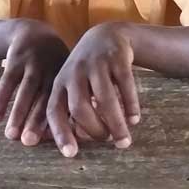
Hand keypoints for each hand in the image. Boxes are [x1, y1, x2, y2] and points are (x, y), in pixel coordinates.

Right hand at [0, 20, 68, 146]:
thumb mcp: (62, 75)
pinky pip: (6, 81)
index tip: (60, 147)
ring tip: (11, 135)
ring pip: (26, 91)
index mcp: (67, 76)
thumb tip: (69, 135)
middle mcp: (52, 68)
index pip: (65, 103)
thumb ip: (66, 99)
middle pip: (44, 98)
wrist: (32, 31)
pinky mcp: (15, 58)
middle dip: (36, 121)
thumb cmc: (50, 65)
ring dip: (18, 113)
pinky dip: (0, 99)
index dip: (63, 125)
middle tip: (29, 143)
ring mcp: (33, 61)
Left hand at [47, 23, 140, 157]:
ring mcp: (95, 63)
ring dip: (115, 123)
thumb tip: (74, 143)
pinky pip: (124, 85)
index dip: (60, 132)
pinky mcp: (116, 57)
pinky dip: (130, 105)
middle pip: (79, 107)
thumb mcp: (75, 86)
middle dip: (94, 130)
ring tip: (124, 141)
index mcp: (60, 83)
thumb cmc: (88, 71)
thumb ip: (72, 111)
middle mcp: (74, 72)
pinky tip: (134, 119)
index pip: (54, 110)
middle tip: (107, 141)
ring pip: (104, 99)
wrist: (106, 35)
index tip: (71, 154)